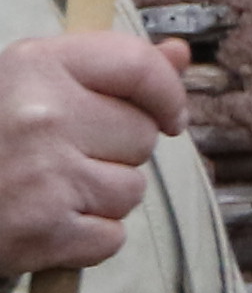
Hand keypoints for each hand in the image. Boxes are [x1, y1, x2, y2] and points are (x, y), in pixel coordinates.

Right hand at [0, 31, 186, 274]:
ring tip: (49, 190)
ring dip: (101, 197)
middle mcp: (41, 115)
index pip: (138, 67)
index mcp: (35, 65)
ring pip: (131, 190)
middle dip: (117, 151)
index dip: (166, 93)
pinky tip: (46, 223)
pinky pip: (111, 237)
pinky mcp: (43, 230)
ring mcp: (43, 175)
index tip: (168, 116)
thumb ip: (111, 67)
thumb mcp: (31, 83)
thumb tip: (179, 53)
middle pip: (141, 137)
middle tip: (62, 156)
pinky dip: (86, 239)